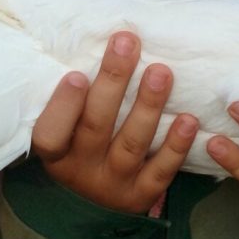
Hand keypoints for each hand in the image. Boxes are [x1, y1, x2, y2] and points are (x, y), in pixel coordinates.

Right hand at [29, 31, 197, 214]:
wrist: (95, 197)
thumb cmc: (79, 143)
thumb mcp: (65, 127)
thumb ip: (73, 96)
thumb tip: (90, 40)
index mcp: (55, 153)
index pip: (50, 134)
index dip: (63, 107)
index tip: (77, 75)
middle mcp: (81, 172)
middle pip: (96, 126)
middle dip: (113, 82)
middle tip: (127, 44)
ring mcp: (112, 185)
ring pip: (131, 144)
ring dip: (148, 106)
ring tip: (161, 72)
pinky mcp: (142, 195)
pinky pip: (161, 170)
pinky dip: (176, 145)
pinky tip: (188, 120)